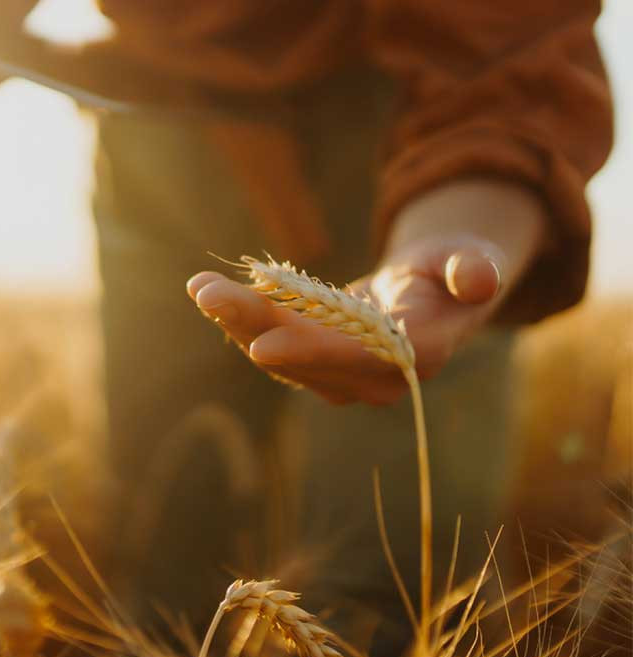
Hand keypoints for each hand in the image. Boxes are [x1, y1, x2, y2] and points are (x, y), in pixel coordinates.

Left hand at [187, 238, 509, 404]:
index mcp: (417, 355)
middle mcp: (374, 379)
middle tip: (208, 293)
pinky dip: (240, 318)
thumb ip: (473, 268)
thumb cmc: (454, 268)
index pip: (361, 359)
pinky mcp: (316, 364)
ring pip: (279, 352)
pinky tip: (209, 293)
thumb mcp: (472, 257)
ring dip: (236, 320)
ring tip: (200, 285)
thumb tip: (476, 278)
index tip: (262, 344)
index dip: (313, 353)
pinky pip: (273, 342)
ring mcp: (341, 377)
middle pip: (306, 357)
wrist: (434, 291)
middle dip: (254, 325)